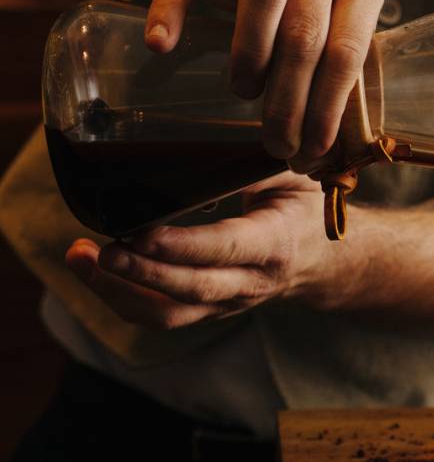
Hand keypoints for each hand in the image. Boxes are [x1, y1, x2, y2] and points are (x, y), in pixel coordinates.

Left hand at [65, 173, 336, 329]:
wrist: (325, 262)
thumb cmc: (303, 209)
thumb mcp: (289, 177)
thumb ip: (248, 164)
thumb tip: (197, 144)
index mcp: (275, 243)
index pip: (225, 249)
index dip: (180, 246)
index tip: (140, 231)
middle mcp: (251, 282)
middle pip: (190, 289)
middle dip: (140, 273)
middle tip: (100, 250)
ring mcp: (228, 303)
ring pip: (169, 313)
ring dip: (119, 291)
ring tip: (81, 258)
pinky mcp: (209, 311)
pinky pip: (162, 317)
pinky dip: (123, 298)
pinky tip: (95, 272)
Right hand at [143, 0, 383, 172]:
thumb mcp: (336, 15)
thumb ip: (336, 64)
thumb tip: (324, 149)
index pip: (348, 52)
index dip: (328, 106)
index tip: (313, 148)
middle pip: (305, 35)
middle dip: (289, 100)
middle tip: (276, 142)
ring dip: (252, 55)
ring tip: (245, 92)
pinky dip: (173, 9)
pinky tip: (161, 44)